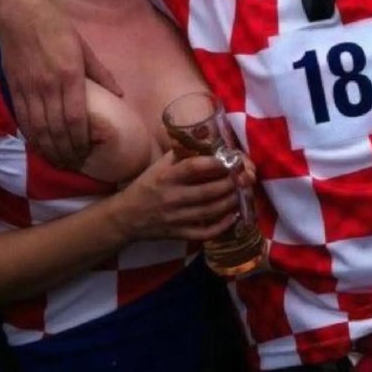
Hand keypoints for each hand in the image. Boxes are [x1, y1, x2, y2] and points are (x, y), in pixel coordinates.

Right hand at [0, 0, 120, 167]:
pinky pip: (24, 119)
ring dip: (49, 149)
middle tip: (75, 166)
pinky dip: (32, 137)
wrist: (20, 14)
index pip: (77, 118)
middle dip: (67, 151)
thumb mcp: (85, 47)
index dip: (81, 141)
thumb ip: (101, 73)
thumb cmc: (58, 27)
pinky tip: (39, 147)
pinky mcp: (15, 89)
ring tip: (59, 163)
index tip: (86, 154)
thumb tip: (120, 94)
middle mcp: (49, 87)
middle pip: (58, 129)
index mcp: (70, 76)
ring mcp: (30, 89)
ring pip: (39, 129)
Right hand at [113, 152, 239, 241]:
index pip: (194, 168)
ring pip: (210, 211)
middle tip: (245, 177)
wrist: (125, 217)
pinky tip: (233, 216)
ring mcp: (176, 218)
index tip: (232, 160)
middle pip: (208, 191)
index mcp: (167, 177)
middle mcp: (172, 197)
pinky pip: (203, 232)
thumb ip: (181, 153)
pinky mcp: (178, 234)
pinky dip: (221, 226)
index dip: (216, 163)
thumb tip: (206, 137)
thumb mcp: (159, 166)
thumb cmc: (146, 186)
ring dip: (230, 202)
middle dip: (231, 184)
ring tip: (242, 192)